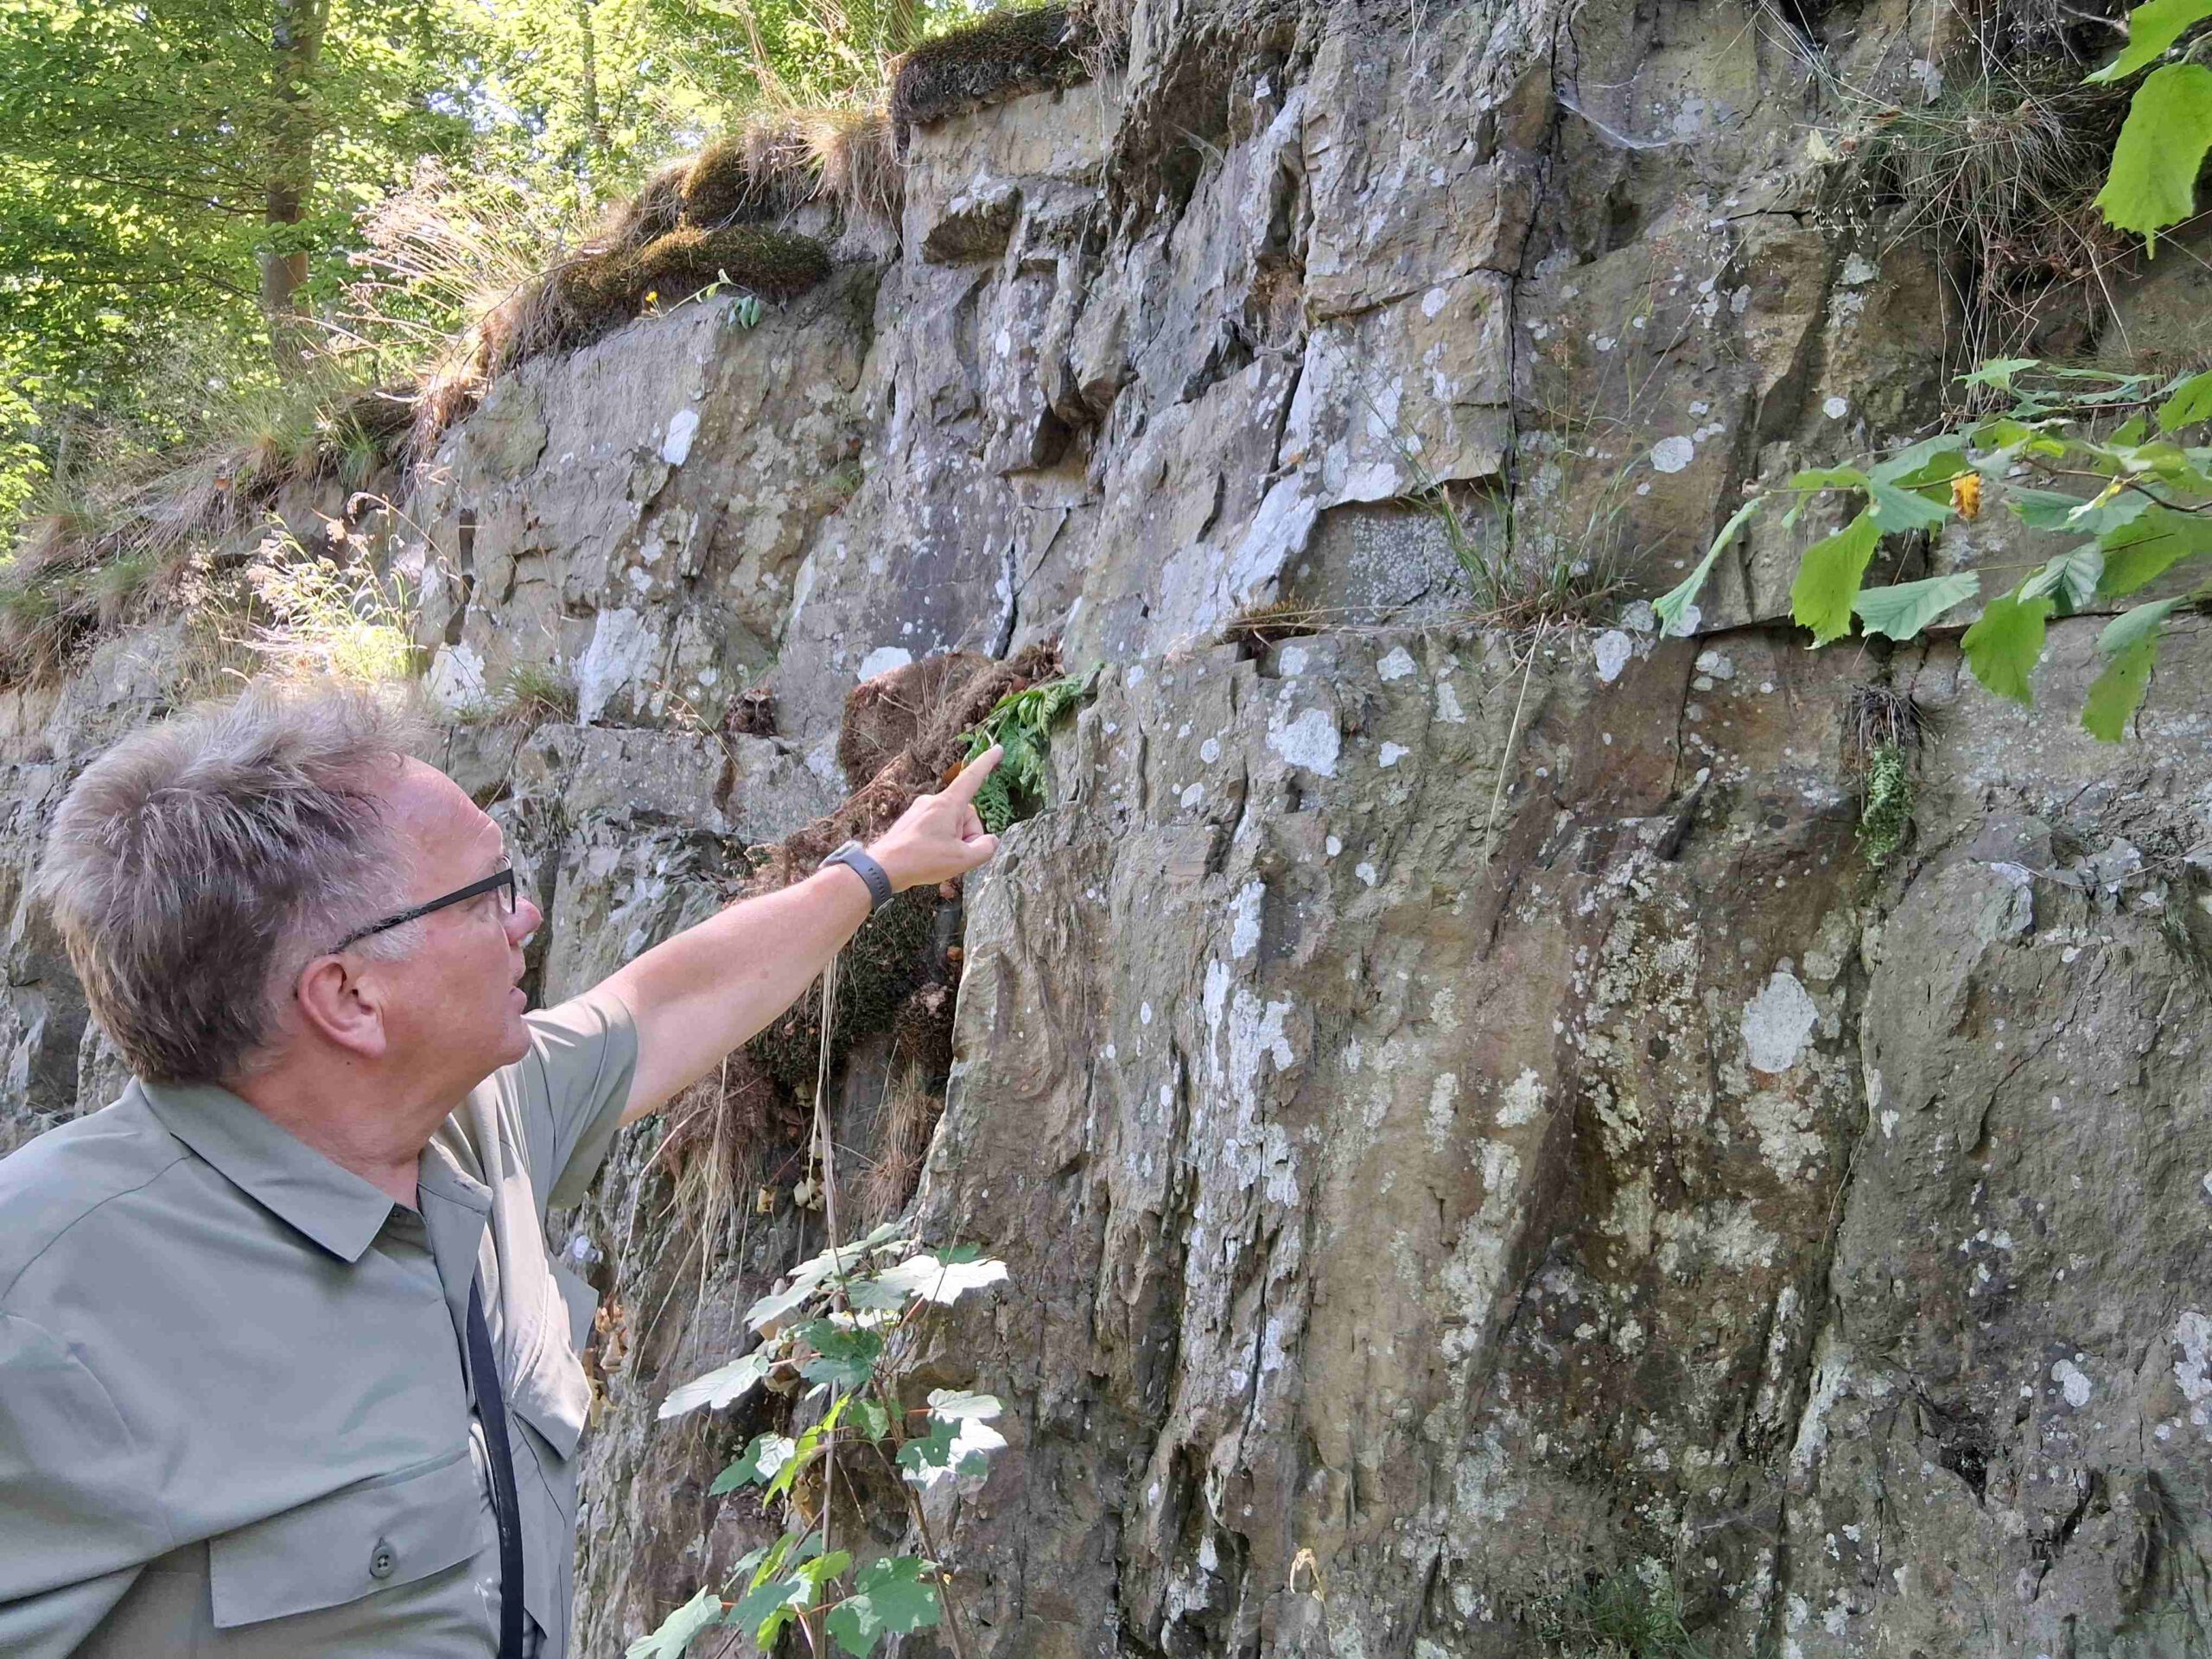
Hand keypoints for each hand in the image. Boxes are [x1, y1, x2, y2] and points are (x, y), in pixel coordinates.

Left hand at [869, 746, 1002, 891]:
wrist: (883, 868)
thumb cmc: (922, 861)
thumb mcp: (963, 859)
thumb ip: (985, 848)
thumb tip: (991, 841)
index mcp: (947, 804)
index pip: (972, 778)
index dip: (987, 763)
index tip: (998, 749)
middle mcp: (933, 801)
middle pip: (966, 813)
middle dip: (968, 834)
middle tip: (956, 854)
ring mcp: (921, 809)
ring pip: (951, 822)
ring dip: (954, 840)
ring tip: (939, 857)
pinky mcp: (912, 820)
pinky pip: (937, 827)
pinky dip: (940, 841)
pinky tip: (930, 856)